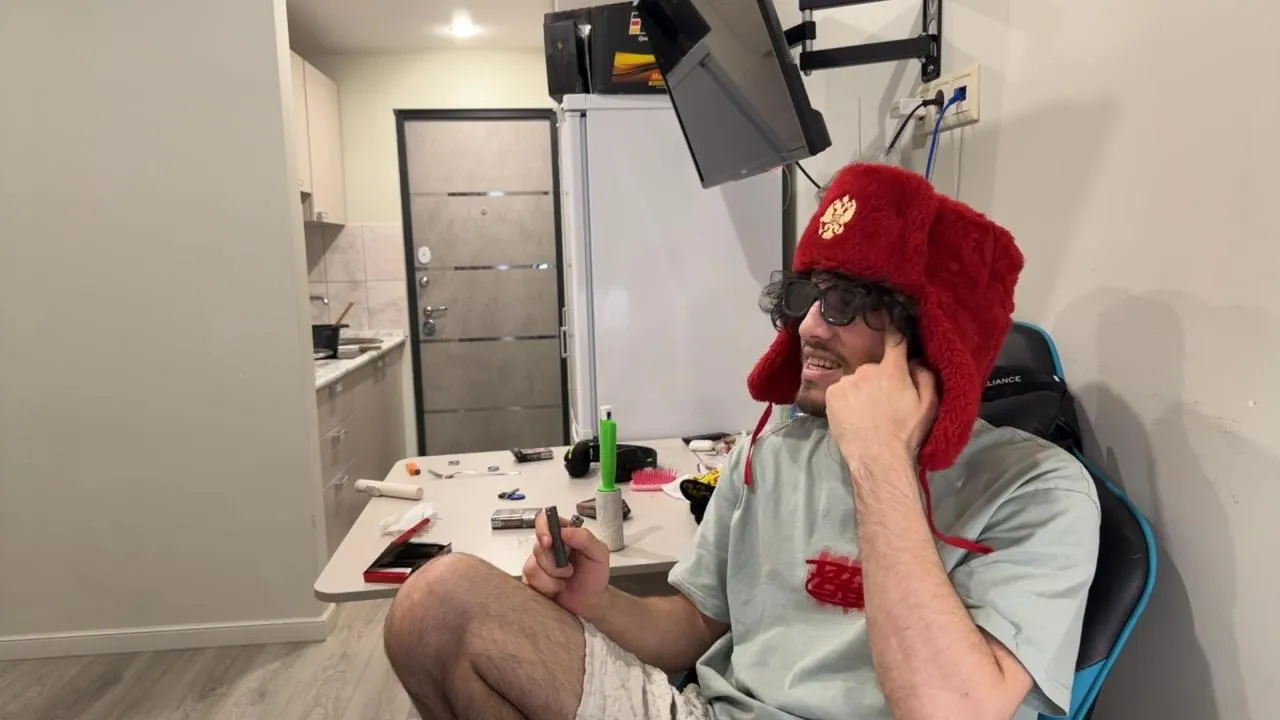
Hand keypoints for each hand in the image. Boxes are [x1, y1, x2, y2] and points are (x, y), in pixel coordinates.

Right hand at [522, 509, 611, 619]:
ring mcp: (538, 564)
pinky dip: (546, 589)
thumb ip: (585, 538)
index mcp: (563, 534)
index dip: (543, 529)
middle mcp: (548, 547)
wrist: (589, 603)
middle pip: (538, 547)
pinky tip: (555, 590)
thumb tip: (564, 531)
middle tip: (569, 571)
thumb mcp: (599, 553)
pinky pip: (530, 582)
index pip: (544, 521)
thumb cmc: (594, 577)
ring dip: (551, 579)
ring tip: (563, 582)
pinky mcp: (532, 581)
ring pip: (532, 567)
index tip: (549, 542)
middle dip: (554, 564)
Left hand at [825, 328, 938, 471]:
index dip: (892, 327)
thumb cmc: (905, 432)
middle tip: (883, 403)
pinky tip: (853, 415)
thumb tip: (916, 360)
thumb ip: (925, 377)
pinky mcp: (831, 394)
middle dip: (879, 380)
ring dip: (861, 391)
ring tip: (866, 413)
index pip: (894, 340)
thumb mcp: (928, 405)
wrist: (876, 457)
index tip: (886, 314)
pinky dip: (846, 399)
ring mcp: (847, 381)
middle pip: (874, 368)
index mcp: (893, 370)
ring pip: (856, 381)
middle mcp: (867, 370)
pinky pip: (841, 391)